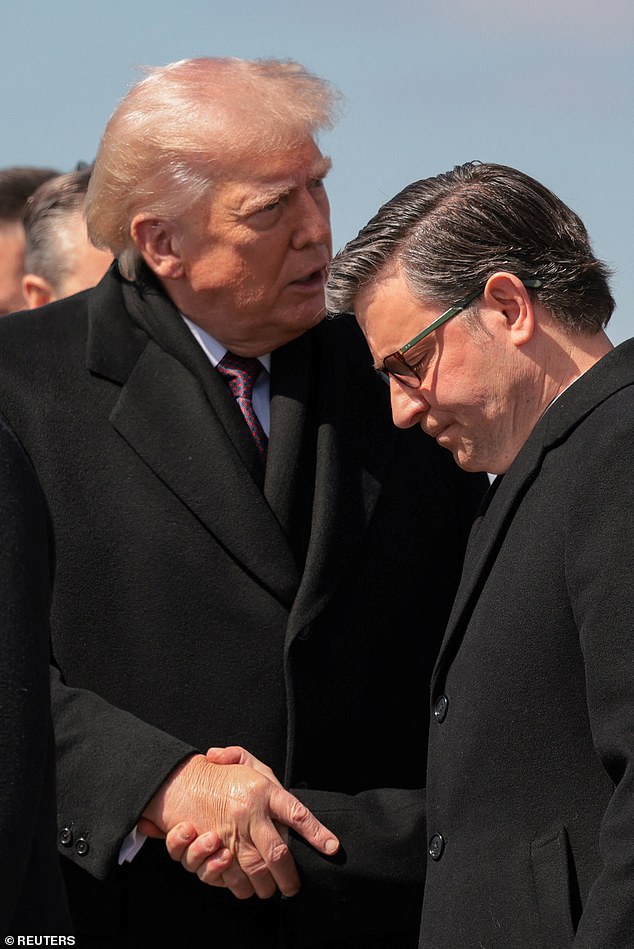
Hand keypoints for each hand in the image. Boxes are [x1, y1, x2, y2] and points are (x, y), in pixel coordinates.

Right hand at [143, 753, 338, 899]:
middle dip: (289, 876)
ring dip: (267, 885)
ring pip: (256, 870)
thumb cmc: (221, 776)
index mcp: (263, 791)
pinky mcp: (211, 849)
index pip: (296, 813)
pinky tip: (248, 887)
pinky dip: (241, 887)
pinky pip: (230, 876)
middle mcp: (249, 814)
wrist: (180, 782)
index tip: (331, 847)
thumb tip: (288, 785)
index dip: (316, 832)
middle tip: (293, 887)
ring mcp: (230, 833)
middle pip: (278, 852)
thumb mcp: (247, 763)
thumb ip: (266, 769)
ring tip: (273, 890)